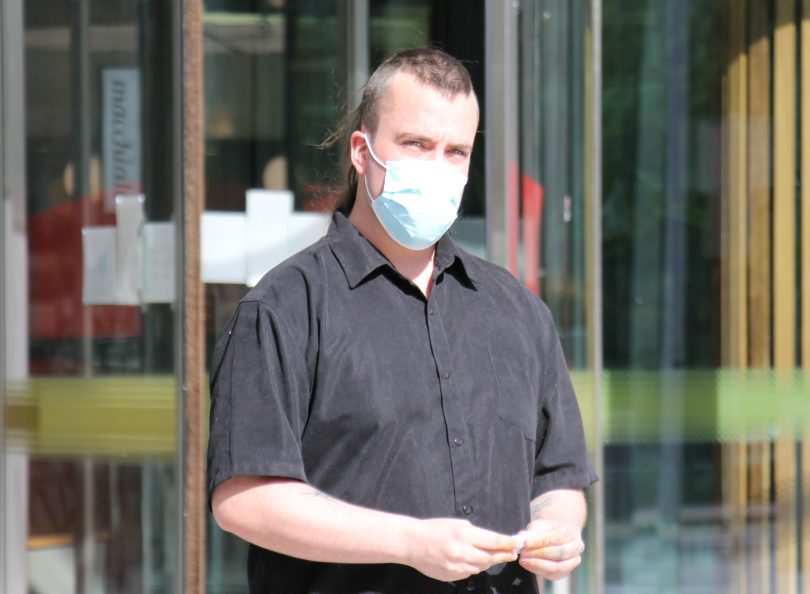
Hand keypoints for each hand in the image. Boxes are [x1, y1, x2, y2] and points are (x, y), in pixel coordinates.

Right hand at [404, 518, 518, 581]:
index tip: (516, 544)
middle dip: (502, 555)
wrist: (412, 543)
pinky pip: (470, 572)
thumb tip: (492, 540)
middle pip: (490, 557)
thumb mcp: (456, 524)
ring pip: (481, 567)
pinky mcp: (452, 576)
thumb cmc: (434, 529)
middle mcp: (461, 552)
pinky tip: (473, 559)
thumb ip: (474, 533)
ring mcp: (457, 566)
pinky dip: (474, 566)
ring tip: (494, 555)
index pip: (493, 541)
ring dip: (489, 561)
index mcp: (463, 535)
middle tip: (511, 553)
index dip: (507, 543)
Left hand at [517, 519, 583, 580]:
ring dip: (538, 564)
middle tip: (524, 552)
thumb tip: (521, 537)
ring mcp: (573, 561)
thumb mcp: (539, 526)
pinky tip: (527, 564)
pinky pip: (553, 574)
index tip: (526, 542)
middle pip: (560, 553)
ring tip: (524, 559)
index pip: (558, 538)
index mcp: (572, 532)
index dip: (541, 541)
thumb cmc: (546, 529)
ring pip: (558, 566)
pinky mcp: (565, 572)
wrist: (554, 534)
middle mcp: (577, 547)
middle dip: (539, 554)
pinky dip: (538, 569)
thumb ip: (532, 532)